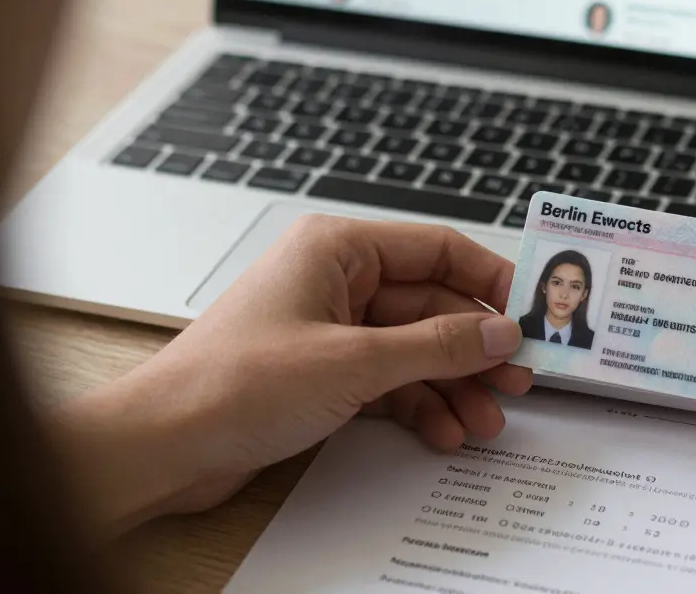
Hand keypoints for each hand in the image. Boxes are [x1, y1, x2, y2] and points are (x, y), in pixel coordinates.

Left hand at [53, 216, 529, 536]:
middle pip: (432, 304)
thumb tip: (501, 331)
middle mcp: (336, 280)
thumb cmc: (235, 384)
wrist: (164, 445)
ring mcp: (330, 328)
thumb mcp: (355, 362)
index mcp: (338, 249)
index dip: (490, 280)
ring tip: (487, 419)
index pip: (437, 248)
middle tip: (519, 378)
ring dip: (453, 384)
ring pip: (415, 348)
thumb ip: (438, 345)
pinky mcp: (323, 372)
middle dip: (476, 347)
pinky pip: (390, 380)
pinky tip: (444, 431)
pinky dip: (419, 405)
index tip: (532, 313)